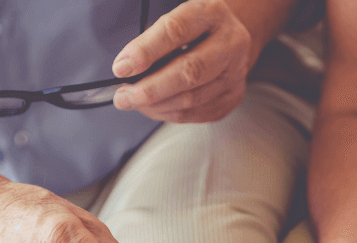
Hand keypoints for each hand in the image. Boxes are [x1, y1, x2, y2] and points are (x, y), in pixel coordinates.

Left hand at [111, 0, 250, 122]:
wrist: (231, 40)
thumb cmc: (197, 30)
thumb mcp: (177, 20)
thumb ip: (154, 40)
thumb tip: (127, 69)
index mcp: (211, 14)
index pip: (176, 32)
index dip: (145, 52)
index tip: (121, 68)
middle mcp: (230, 43)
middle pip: (189, 72)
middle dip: (151, 89)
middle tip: (124, 97)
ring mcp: (235, 72)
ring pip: (192, 99)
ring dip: (156, 105)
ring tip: (133, 102)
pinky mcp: (233, 96)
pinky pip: (197, 113)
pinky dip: (170, 113)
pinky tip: (155, 107)